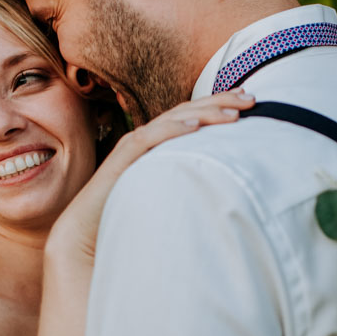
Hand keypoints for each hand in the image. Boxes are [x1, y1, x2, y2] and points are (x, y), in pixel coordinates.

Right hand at [47, 90, 255, 262]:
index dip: (220, 107)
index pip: (193, 118)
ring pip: (173, 120)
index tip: (251, 104)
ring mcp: (133, 148)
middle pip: (188, 112)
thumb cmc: (124, 220)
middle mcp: (147, 140)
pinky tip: (195, 127)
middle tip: (252, 97)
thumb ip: (189, 186)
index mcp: (159, 146)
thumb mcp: (167, 198)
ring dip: (204, 113)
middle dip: (220, 101)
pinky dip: (172, 130)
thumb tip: (225, 189)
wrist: (84, 238)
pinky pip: (149, 139)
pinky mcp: (121, 161)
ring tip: (233, 112)